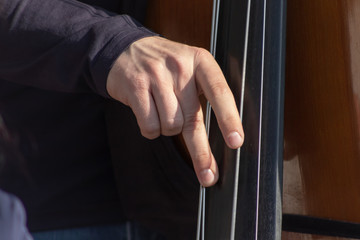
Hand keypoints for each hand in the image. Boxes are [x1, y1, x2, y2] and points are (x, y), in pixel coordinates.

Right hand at [107, 36, 243, 186]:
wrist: (126, 50)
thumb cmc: (165, 67)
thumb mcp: (190, 68)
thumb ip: (205, 94)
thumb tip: (222, 137)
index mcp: (201, 61)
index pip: (219, 92)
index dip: (229, 119)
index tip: (236, 142)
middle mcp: (180, 67)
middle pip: (193, 119)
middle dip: (200, 153)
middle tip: (208, 176)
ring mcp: (156, 76)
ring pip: (170, 125)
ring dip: (168, 129)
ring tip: (162, 112)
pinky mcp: (136, 88)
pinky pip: (149, 125)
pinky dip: (151, 130)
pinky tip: (149, 115)